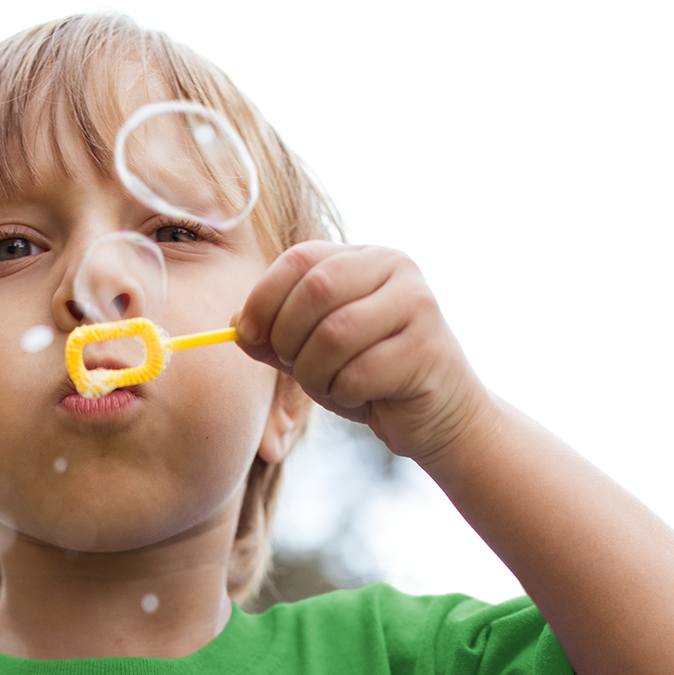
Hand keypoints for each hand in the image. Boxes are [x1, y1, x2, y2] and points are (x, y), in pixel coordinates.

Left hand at [235, 242, 490, 465]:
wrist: (438, 416)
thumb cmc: (372, 379)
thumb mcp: (315, 354)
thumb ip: (277, 336)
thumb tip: (235, 324)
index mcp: (364, 257)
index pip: (301, 258)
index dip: (264, 297)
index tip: (247, 334)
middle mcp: (396, 268)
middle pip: (316, 290)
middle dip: (289, 338)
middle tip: (294, 366)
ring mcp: (416, 305)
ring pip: (335, 334)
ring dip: (315, 373)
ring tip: (329, 386)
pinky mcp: (426, 349)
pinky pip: (359, 373)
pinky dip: (344, 394)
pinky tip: (361, 397)